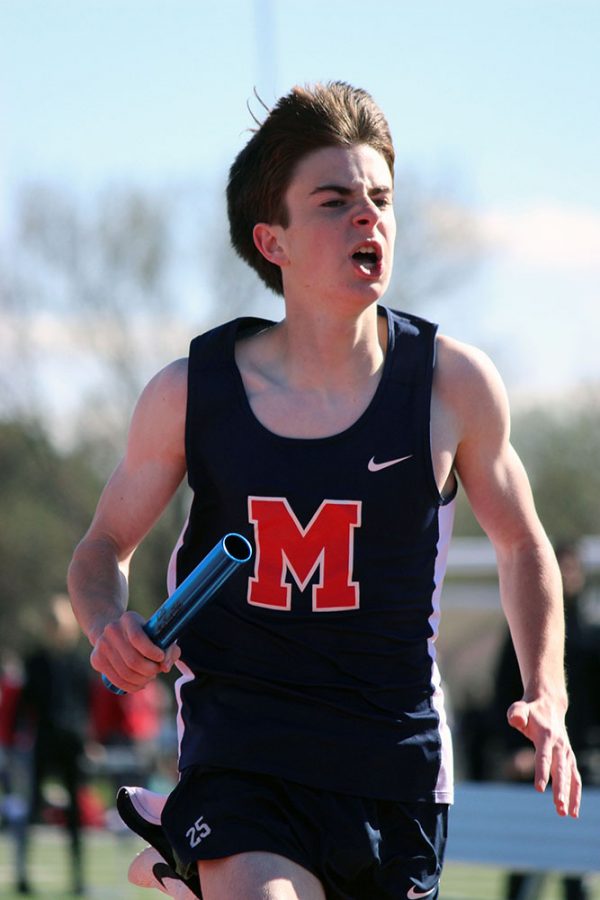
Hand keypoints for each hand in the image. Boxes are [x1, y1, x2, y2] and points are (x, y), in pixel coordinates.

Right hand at [90, 610, 180, 692]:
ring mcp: (101, 645)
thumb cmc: (143, 634)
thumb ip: (169, 649)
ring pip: (125, 673)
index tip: (160, 657)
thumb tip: (164, 667)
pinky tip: (140, 684)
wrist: (113, 631)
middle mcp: (112, 630)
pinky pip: (116, 680)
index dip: (151, 652)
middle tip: (156, 671)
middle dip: (149, 670)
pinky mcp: (96, 659)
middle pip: (133, 660)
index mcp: (128, 619)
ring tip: (149, 677)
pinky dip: (131, 687)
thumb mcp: (157, 634)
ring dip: (142, 680)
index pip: (138, 638)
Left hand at [507, 698, 581, 817]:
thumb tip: (516, 721)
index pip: (544, 757)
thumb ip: (517, 714)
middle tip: (558, 807)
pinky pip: (575, 778)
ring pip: (570, 777)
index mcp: (546, 736)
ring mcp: (567, 753)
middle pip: (560, 770)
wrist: (549, 705)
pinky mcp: (569, 759)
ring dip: (570, 796)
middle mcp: (560, 746)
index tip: (539, 789)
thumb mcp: (519, 708)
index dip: (542, 772)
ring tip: (566, 814)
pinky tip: (573, 811)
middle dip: (560, 789)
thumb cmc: (530, 710)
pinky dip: (575, 794)